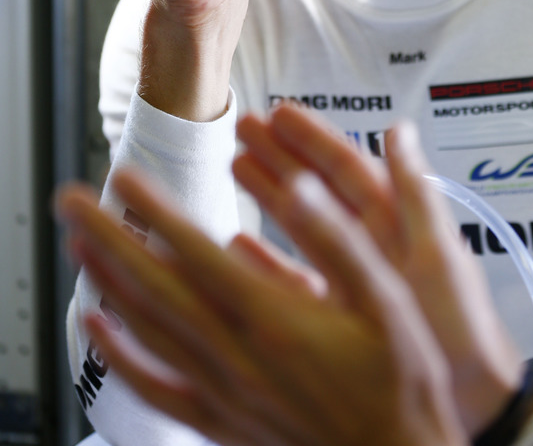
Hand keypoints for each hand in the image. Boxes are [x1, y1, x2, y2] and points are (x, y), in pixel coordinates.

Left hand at [57, 168, 467, 445]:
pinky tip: (98, 331)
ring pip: (147, 331)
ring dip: (107, 284)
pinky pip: (156, 387)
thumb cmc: (399, 379)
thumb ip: (338, 240)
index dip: (154, 210)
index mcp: (272, 318)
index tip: (123, 177)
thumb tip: (300, 188)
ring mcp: (224, 390)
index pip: (195, 252)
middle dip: (108, 239)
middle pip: (154, 288)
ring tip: (78, 246)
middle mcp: (237, 354)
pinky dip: (118, 357)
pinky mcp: (223, 419)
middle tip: (70, 202)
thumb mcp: (387, 299)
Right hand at [234, 105, 523, 436]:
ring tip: (238, 164)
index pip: (347, 166)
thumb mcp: (440, 254)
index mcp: (396, 220)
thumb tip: (401, 129)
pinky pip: (294, 275)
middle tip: (245, 126)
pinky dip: (267, 258)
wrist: (472, 402)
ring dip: (270, 192)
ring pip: (302, 223)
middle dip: (282, 153)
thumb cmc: (462, 328)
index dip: (313, 137)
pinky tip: (241, 243)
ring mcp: (351, 274)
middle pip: (318, 186)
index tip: (279, 113)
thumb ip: (415, 192)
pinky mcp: (337, 310)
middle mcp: (370, 241)